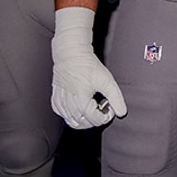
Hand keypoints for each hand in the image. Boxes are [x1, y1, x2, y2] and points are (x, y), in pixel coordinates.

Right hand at [51, 7, 126, 128]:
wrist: (71, 53)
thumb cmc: (88, 65)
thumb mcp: (107, 80)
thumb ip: (116, 97)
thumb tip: (121, 113)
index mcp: (81, 98)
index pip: (94, 119)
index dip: (105, 117)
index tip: (109, 109)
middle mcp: (69, 102)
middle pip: (82, 123)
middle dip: (94, 120)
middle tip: (101, 109)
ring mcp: (60, 100)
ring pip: (70, 120)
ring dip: (82, 120)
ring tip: (91, 110)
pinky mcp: (55, 97)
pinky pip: (60, 113)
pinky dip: (69, 116)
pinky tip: (76, 110)